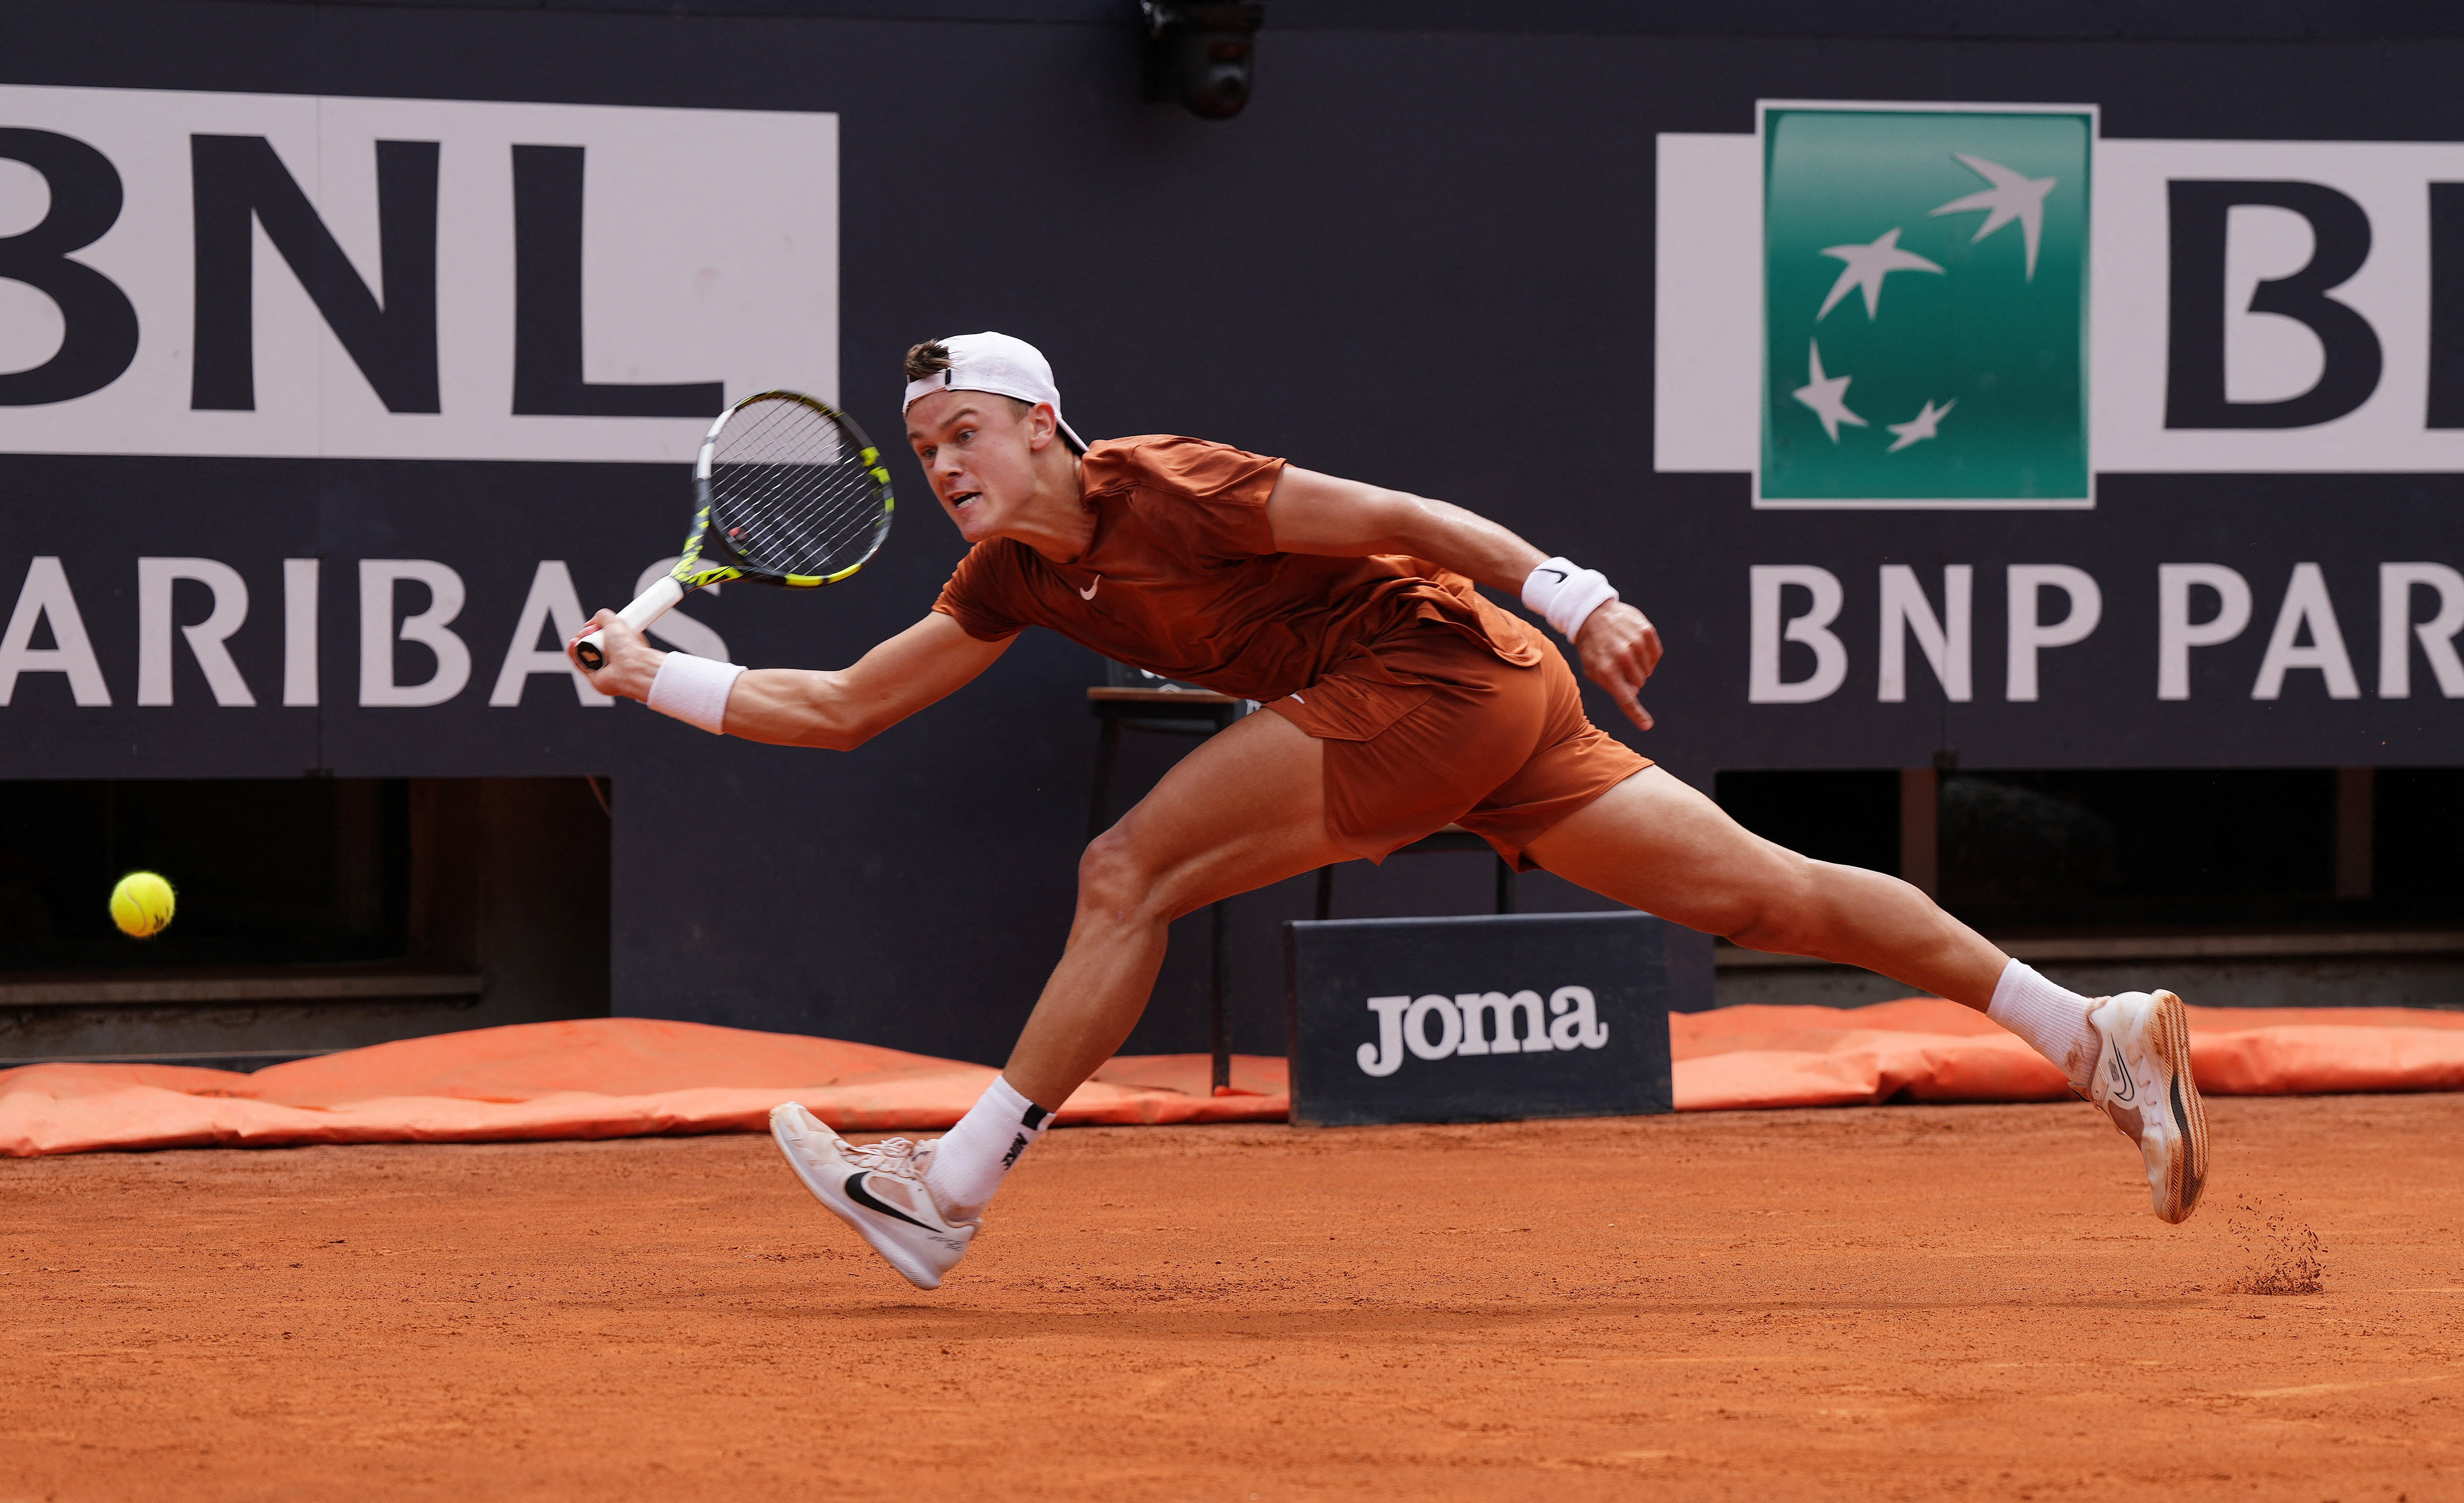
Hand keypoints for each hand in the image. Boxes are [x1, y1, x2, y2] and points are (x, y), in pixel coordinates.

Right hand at [568, 610, 664, 701]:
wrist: (629, 669)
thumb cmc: (628, 648)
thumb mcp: (616, 622)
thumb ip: (602, 616)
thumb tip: (591, 622)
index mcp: (621, 642)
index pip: (602, 633)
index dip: (594, 628)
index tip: (592, 625)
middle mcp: (612, 654)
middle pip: (590, 642)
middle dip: (584, 635)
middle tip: (587, 632)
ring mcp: (602, 665)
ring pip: (582, 652)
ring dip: (577, 644)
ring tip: (578, 639)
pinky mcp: (593, 675)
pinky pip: (579, 663)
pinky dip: (573, 654)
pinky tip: (573, 645)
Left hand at [1574, 600, 1661, 730]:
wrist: (1592, 614)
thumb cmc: (1592, 647)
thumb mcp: (1592, 670)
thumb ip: (1611, 685)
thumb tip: (1634, 692)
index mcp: (1607, 670)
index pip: (1626, 699)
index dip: (1637, 714)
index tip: (1647, 725)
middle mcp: (1623, 657)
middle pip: (1639, 683)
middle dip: (1631, 679)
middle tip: (1617, 664)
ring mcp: (1636, 643)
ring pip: (1649, 670)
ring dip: (1639, 666)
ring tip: (1623, 652)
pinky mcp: (1646, 632)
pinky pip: (1656, 655)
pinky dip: (1648, 655)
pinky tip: (1634, 645)